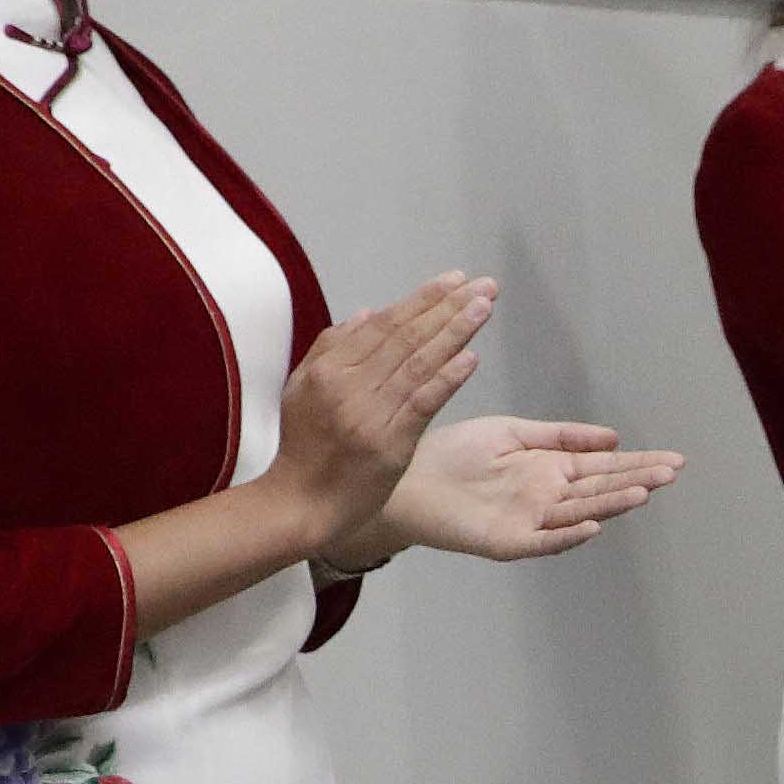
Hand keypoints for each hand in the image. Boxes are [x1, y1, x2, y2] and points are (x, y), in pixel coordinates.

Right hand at [272, 275, 491, 556]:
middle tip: (482, 285)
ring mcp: (370, 414)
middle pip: (406, 337)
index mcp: (329, 369)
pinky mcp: (390, 444)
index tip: (452, 280)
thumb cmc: (304, 448)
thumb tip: (368, 312)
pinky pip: (423, 404)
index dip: (421, 300)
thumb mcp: (302, 389)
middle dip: (447, 307)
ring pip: (418, 364)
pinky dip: (447, 379)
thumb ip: (332, 347)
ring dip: (455, 332)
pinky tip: (471, 357)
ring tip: (483, 307)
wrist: (300, 502)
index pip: (384, 325)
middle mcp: (348, 385)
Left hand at [374, 414, 681, 563]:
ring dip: (611, 504)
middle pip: (601, 489)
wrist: (407, 479)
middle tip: (671, 474)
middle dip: (636, 480)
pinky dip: (568, 536)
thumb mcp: (511, 432)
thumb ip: (560, 436)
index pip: (605, 466)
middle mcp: (549, 497)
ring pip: (580, 512)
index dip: (638, 463)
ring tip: (642, 492)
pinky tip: (591, 525)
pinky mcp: (509, 541)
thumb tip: (612, 438)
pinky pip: (544, 541)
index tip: (672, 460)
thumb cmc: (455, 454)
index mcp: (552, 469)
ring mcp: (532, 521)